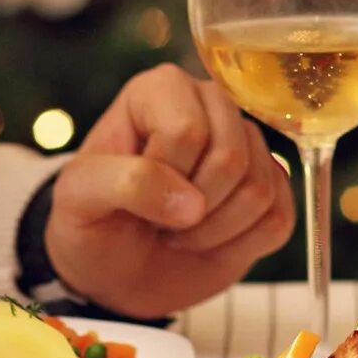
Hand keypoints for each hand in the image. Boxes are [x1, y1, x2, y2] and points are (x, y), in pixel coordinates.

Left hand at [43, 64, 296, 315]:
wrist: (114, 269)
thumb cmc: (92, 221)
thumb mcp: (78, 197)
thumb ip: (124, 184)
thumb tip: (191, 203)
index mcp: (162, 89)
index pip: (186, 131)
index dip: (161, 179)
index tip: (133, 198)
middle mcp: (213, 105)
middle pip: (231, 157)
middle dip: (191, 209)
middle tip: (158, 221)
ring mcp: (248, 145)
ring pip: (259, 189)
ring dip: (212, 231)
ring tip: (177, 231)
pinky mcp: (273, 187)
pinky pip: (279, 217)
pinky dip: (239, 245)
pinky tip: (207, 239)